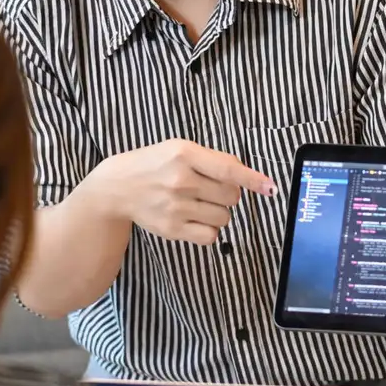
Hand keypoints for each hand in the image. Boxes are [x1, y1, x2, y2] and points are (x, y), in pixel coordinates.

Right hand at [98, 139, 273, 245]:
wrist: (115, 188)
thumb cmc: (153, 165)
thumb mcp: (178, 149)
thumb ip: (213, 160)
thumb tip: (248, 176)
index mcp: (184, 154)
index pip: (229, 169)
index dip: (253, 180)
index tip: (270, 188)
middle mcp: (181, 180)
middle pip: (232, 196)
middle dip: (227, 194)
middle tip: (207, 188)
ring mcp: (176, 206)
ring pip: (224, 217)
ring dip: (218, 212)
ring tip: (196, 203)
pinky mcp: (172, 229)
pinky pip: (211, 236)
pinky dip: (209, 230)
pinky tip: (193, 218)